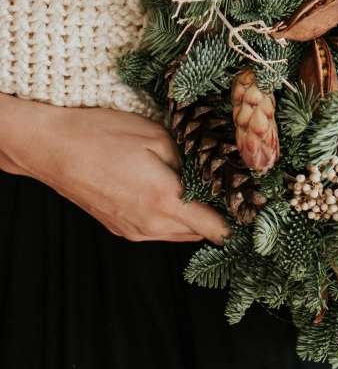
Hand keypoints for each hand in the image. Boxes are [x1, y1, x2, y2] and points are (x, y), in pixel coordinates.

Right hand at [0, 94, 227, 243]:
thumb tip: (221, 171)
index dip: (240, 221)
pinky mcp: (121, 228)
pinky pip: (160, 229)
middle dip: (220, 215)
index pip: (217, 230)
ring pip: (181, 233)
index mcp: (164, 201)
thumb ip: (193, 160)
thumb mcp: (158, 136)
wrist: (50, 148)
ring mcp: (134, 231)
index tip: (256, 206)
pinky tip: (174, 190)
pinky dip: (174, 216)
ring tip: (205, 187)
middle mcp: (151, 225)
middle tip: (234, 189)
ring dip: (196, 217)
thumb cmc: (103, 134)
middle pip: (202, 234)